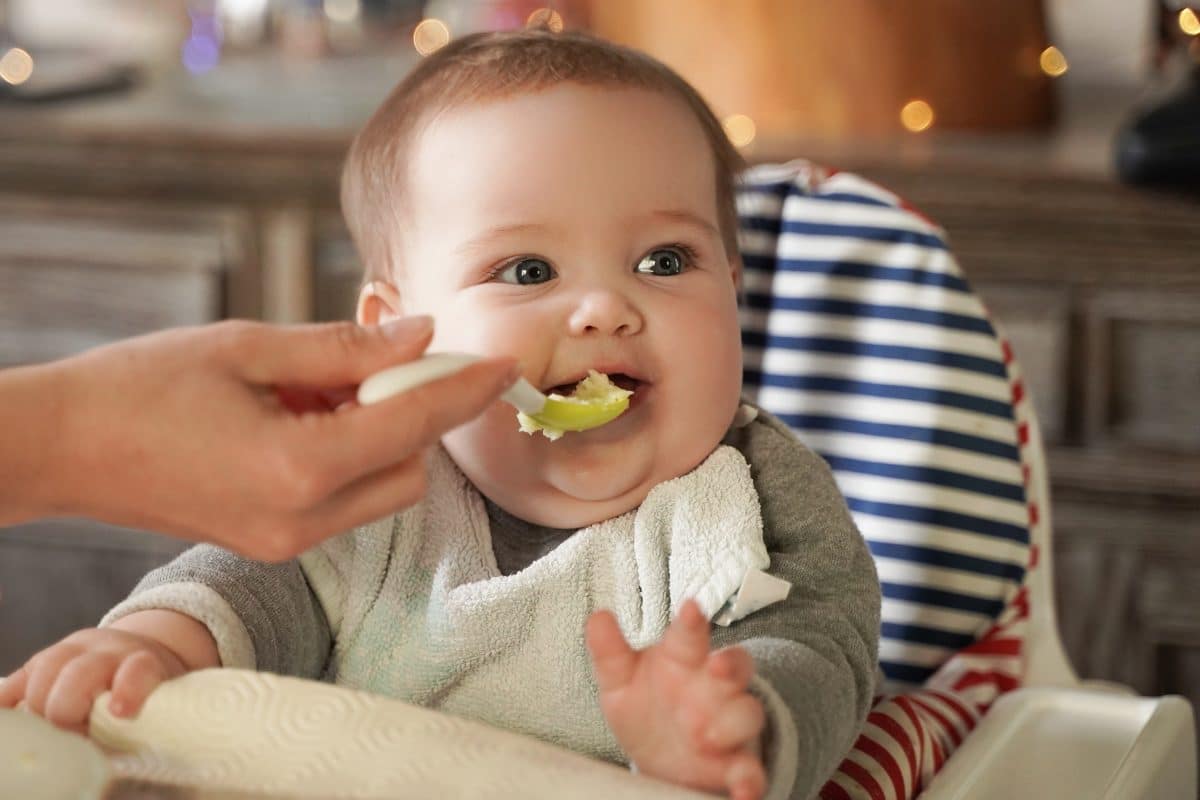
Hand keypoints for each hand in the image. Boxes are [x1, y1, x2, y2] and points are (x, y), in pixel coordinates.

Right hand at [0, 317, 517, 559]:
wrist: (60, 448)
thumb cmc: (139, 388)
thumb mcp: (246, 347)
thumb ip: (343, 348)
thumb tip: (419, 335)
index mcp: (298, 470)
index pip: (414, 425)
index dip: (464, 390)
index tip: (502, 365)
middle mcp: (302, 521)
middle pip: (411, 468)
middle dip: (416, 411)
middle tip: (383, 357)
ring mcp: (286, 541)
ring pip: (382, 488)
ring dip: (381, 434)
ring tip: (321, 384)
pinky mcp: (272, 542)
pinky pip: (344, 499)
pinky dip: (349, 455)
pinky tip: (304, 411)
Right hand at [0, 627, 187, 734]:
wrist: (135, 652)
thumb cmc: (148, 690)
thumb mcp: (157, 701)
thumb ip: (145, 721)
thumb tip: (118, 755)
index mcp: (143, 662)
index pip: (137, 669)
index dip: (128, 689)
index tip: (120, 712)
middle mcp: (108, 651)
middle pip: (79, 674)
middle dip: (68, 710)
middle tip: (74, 735)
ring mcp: (74, 650)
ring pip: (46, 669)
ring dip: (40, 705)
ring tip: (49, 730)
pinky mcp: (44, 660)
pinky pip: (19, 678)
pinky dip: (9, 698)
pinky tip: (9, 714)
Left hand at [586, 600, 766, 799]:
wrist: (660, 760)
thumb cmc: (645, 707)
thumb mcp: (620, 681)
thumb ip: (609, 652)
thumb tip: (596, 617)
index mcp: (684, 658)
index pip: (690, 635)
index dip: (692, 621)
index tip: (691, 607)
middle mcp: (714, 686)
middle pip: (735, 665)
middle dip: (728, 666)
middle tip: (713, 670)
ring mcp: (729, 724)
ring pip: (747, 713)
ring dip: (731, 723)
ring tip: (705, 739)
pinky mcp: (737, 763)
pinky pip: (752, 769)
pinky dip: (751, 779)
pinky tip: (745, 791)